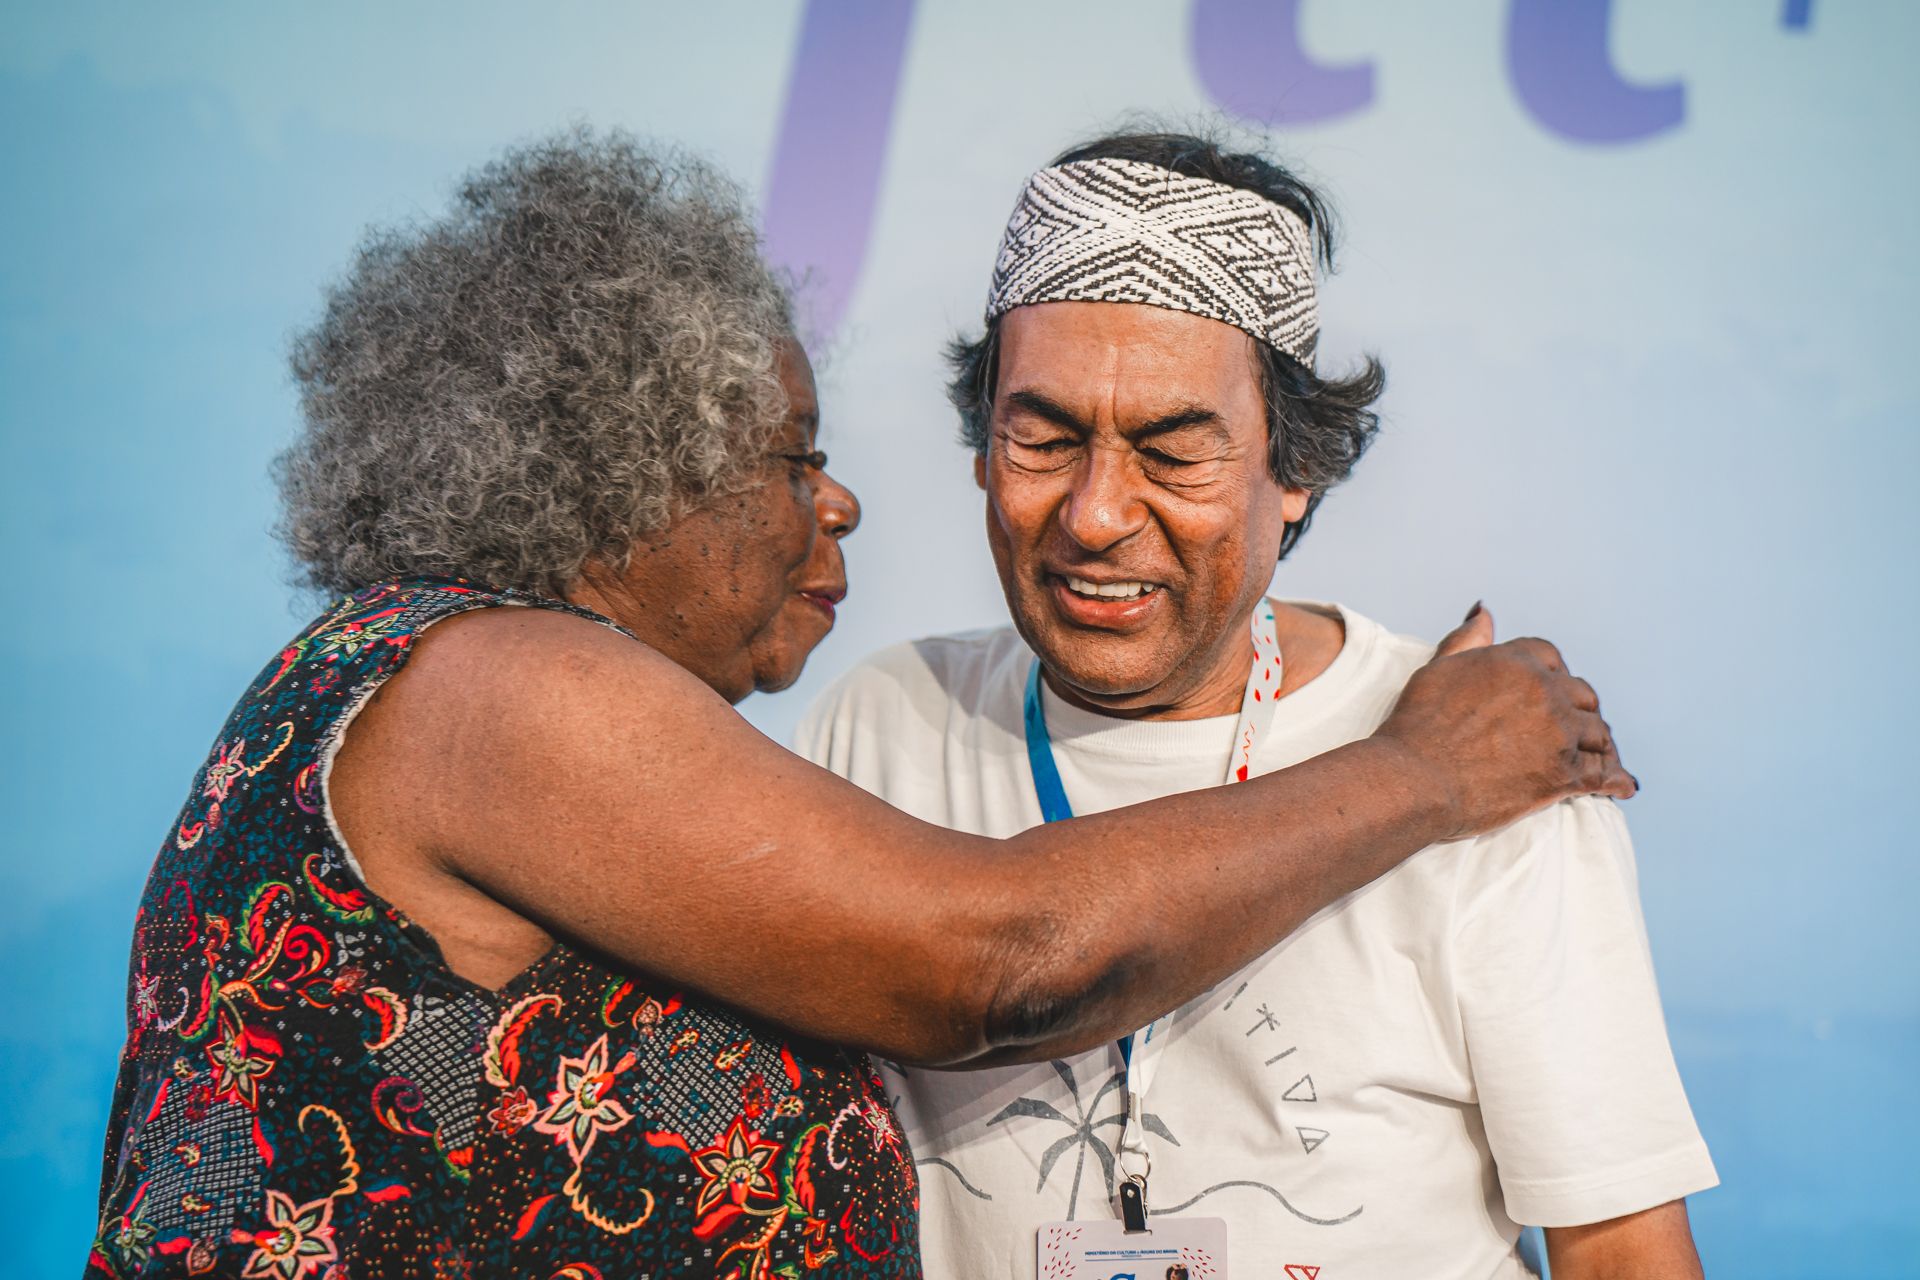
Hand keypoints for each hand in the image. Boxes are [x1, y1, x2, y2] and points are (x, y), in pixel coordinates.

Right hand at [1374, 603, 1636, 840]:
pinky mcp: (1564, 775)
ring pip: (1598, 733)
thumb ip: (1467, 639)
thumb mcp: (1438, 669)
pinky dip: (1616, 780)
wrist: (1416, 780)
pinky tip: (1623, 785)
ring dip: (1597, 743)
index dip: (1550, 674)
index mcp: (1516, 662)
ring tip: (1598, 755)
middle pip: (1582, 694)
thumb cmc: (1418, 727)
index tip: (1547, 689)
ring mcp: (1559, 734)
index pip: (1550, 657)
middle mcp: (1545, 692)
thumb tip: (1484, 611)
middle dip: (1578, 708)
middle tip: (1572, 725)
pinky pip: (1604, 774)